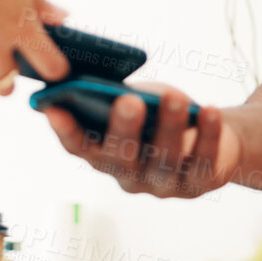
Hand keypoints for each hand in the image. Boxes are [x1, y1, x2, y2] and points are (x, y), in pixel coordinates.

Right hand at [44, 81, 238, 197]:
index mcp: (104, 155)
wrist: (207, 131)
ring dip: (168, 126)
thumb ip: (116, 96)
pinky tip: (208, 110)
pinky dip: (207, 135)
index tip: (53, 108)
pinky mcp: (198, 183)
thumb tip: (95, 75)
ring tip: (174, 97)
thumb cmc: (160, 112)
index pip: (79, 147)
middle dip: (124, 128)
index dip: (65, 131)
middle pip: (121, 156)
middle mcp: (129, 176)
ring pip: (163, 159)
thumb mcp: (137, 100)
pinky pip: (202, 160)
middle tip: (127, 101)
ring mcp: (163, 185)